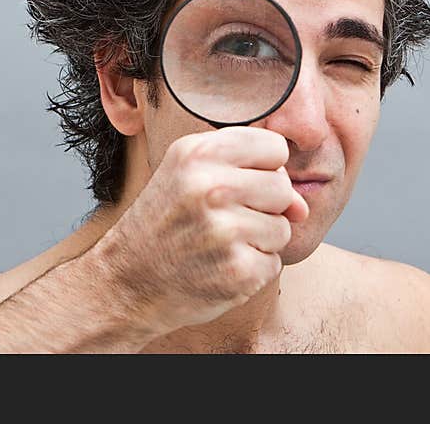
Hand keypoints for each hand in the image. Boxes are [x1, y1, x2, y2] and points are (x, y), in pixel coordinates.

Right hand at [88, 126, 308, 335]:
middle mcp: (211, 187)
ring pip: (283, 227)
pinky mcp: (238, 271)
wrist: (127, 280)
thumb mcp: (189, 173)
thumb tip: (301, 206)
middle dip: (263, 206)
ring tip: (218, 243)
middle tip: (222, 219)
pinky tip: (219, 266)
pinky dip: (252, 269)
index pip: (275, 147)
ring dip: (259, 240)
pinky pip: (274, 262)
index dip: (262, 168)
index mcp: (198, 153)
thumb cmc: (164, 222)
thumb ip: (249, 171)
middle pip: (283, 188)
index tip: (235, 184)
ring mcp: (225, 231)